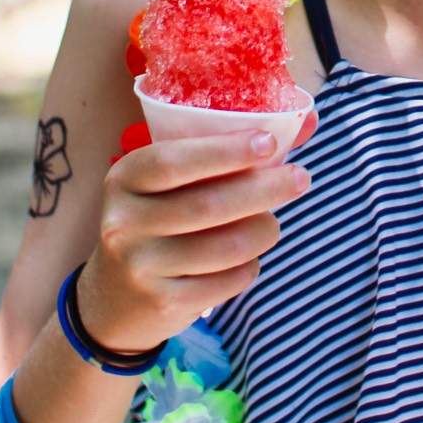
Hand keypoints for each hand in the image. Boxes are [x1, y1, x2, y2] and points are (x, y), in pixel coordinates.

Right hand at [78, 127, 311, 351]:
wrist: (115, 299)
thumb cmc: (162, 218)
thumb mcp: (176, 181)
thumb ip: (234, 149)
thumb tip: (307, 120)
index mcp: (126, 178)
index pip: (173, 161)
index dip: (225, 151)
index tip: (269, 143)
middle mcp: (124, 222)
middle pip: (208, 204)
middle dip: (264, 189)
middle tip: (300, 178)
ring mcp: (140, 266)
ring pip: (226, 247)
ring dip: (263, 230)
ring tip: (271, 223)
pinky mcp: (162, 302)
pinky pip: (227, 281)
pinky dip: (249, 266)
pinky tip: (247, 258)